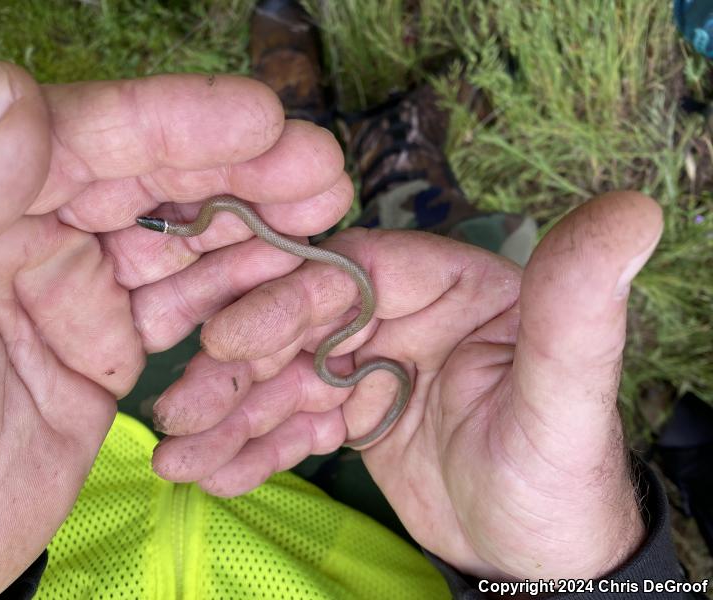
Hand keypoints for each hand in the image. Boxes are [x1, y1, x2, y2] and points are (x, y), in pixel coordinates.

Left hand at [0, 62, 346, 597]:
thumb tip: (13, 93)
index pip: (78, 140)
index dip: (174, 124)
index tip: (261, 120)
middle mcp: (21, 233)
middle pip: (145, 184)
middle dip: (238, 173)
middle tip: (322, 171)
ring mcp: (67, 293)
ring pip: (175, 246)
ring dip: (249, 233)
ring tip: (322, 226)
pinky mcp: (102, 351)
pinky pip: (181, 313)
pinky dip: (232, 301)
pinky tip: (280, 290)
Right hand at [147, 191, 661, 580]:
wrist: (537, 558)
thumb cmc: (562, 478)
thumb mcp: (570, 399)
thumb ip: (578, 310)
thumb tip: (633, 211)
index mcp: (455, 287)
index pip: (358, 272)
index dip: (289, 298)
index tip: (229, 337)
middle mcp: (406, 315)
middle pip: (304, 324)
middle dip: (238, 366)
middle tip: (180, 404)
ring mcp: (372, 366)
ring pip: (286, 379)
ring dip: (230, 414)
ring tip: (178, 451)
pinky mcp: (352, 415)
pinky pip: (293, 424)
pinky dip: (251, 448)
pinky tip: (209, 471)